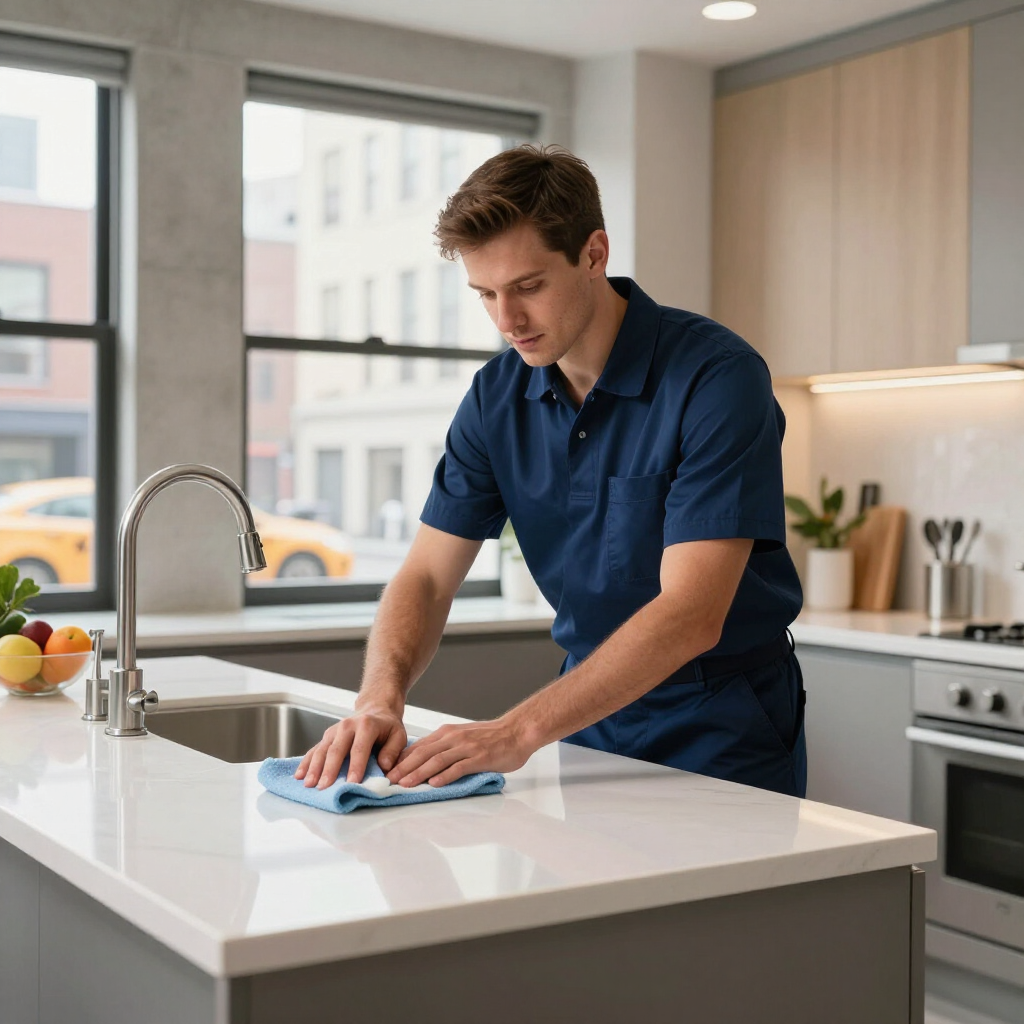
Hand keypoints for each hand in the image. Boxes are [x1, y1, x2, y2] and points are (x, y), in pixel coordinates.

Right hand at [295, 708, 406, 788]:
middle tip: (324, 787)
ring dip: (314, 768)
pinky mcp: (326, 737)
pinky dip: (306, 763)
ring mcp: (334, 731)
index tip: (352, 782)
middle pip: (336, 750)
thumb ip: (393, 751)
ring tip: (309, 785)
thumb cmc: (387, 728)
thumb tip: (384, 767)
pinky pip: (313, 750)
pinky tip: (299, 775)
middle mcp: (347, 726)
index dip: (356, 766)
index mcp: (366, 725)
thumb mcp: (398, 736)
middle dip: (329, 770)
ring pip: (321, 750)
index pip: (359, 748)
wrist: (375, 710)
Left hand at [386, 717, 532, 787]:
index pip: (419, 747)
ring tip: (406, 784)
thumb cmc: (491, 737)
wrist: (516, 731)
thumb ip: (445, 746)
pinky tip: (434, 783)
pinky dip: (445, 775)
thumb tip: (424, 760)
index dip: (402, 759)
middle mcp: (454, 738)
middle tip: (390, 781)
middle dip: (404, 768)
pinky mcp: (479, 757)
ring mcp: (466, 748)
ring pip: (437, 760)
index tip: (388, 771)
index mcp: (447, 733)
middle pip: (424, 753)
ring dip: (419, 773)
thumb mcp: (462, 737)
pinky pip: (459, 767)